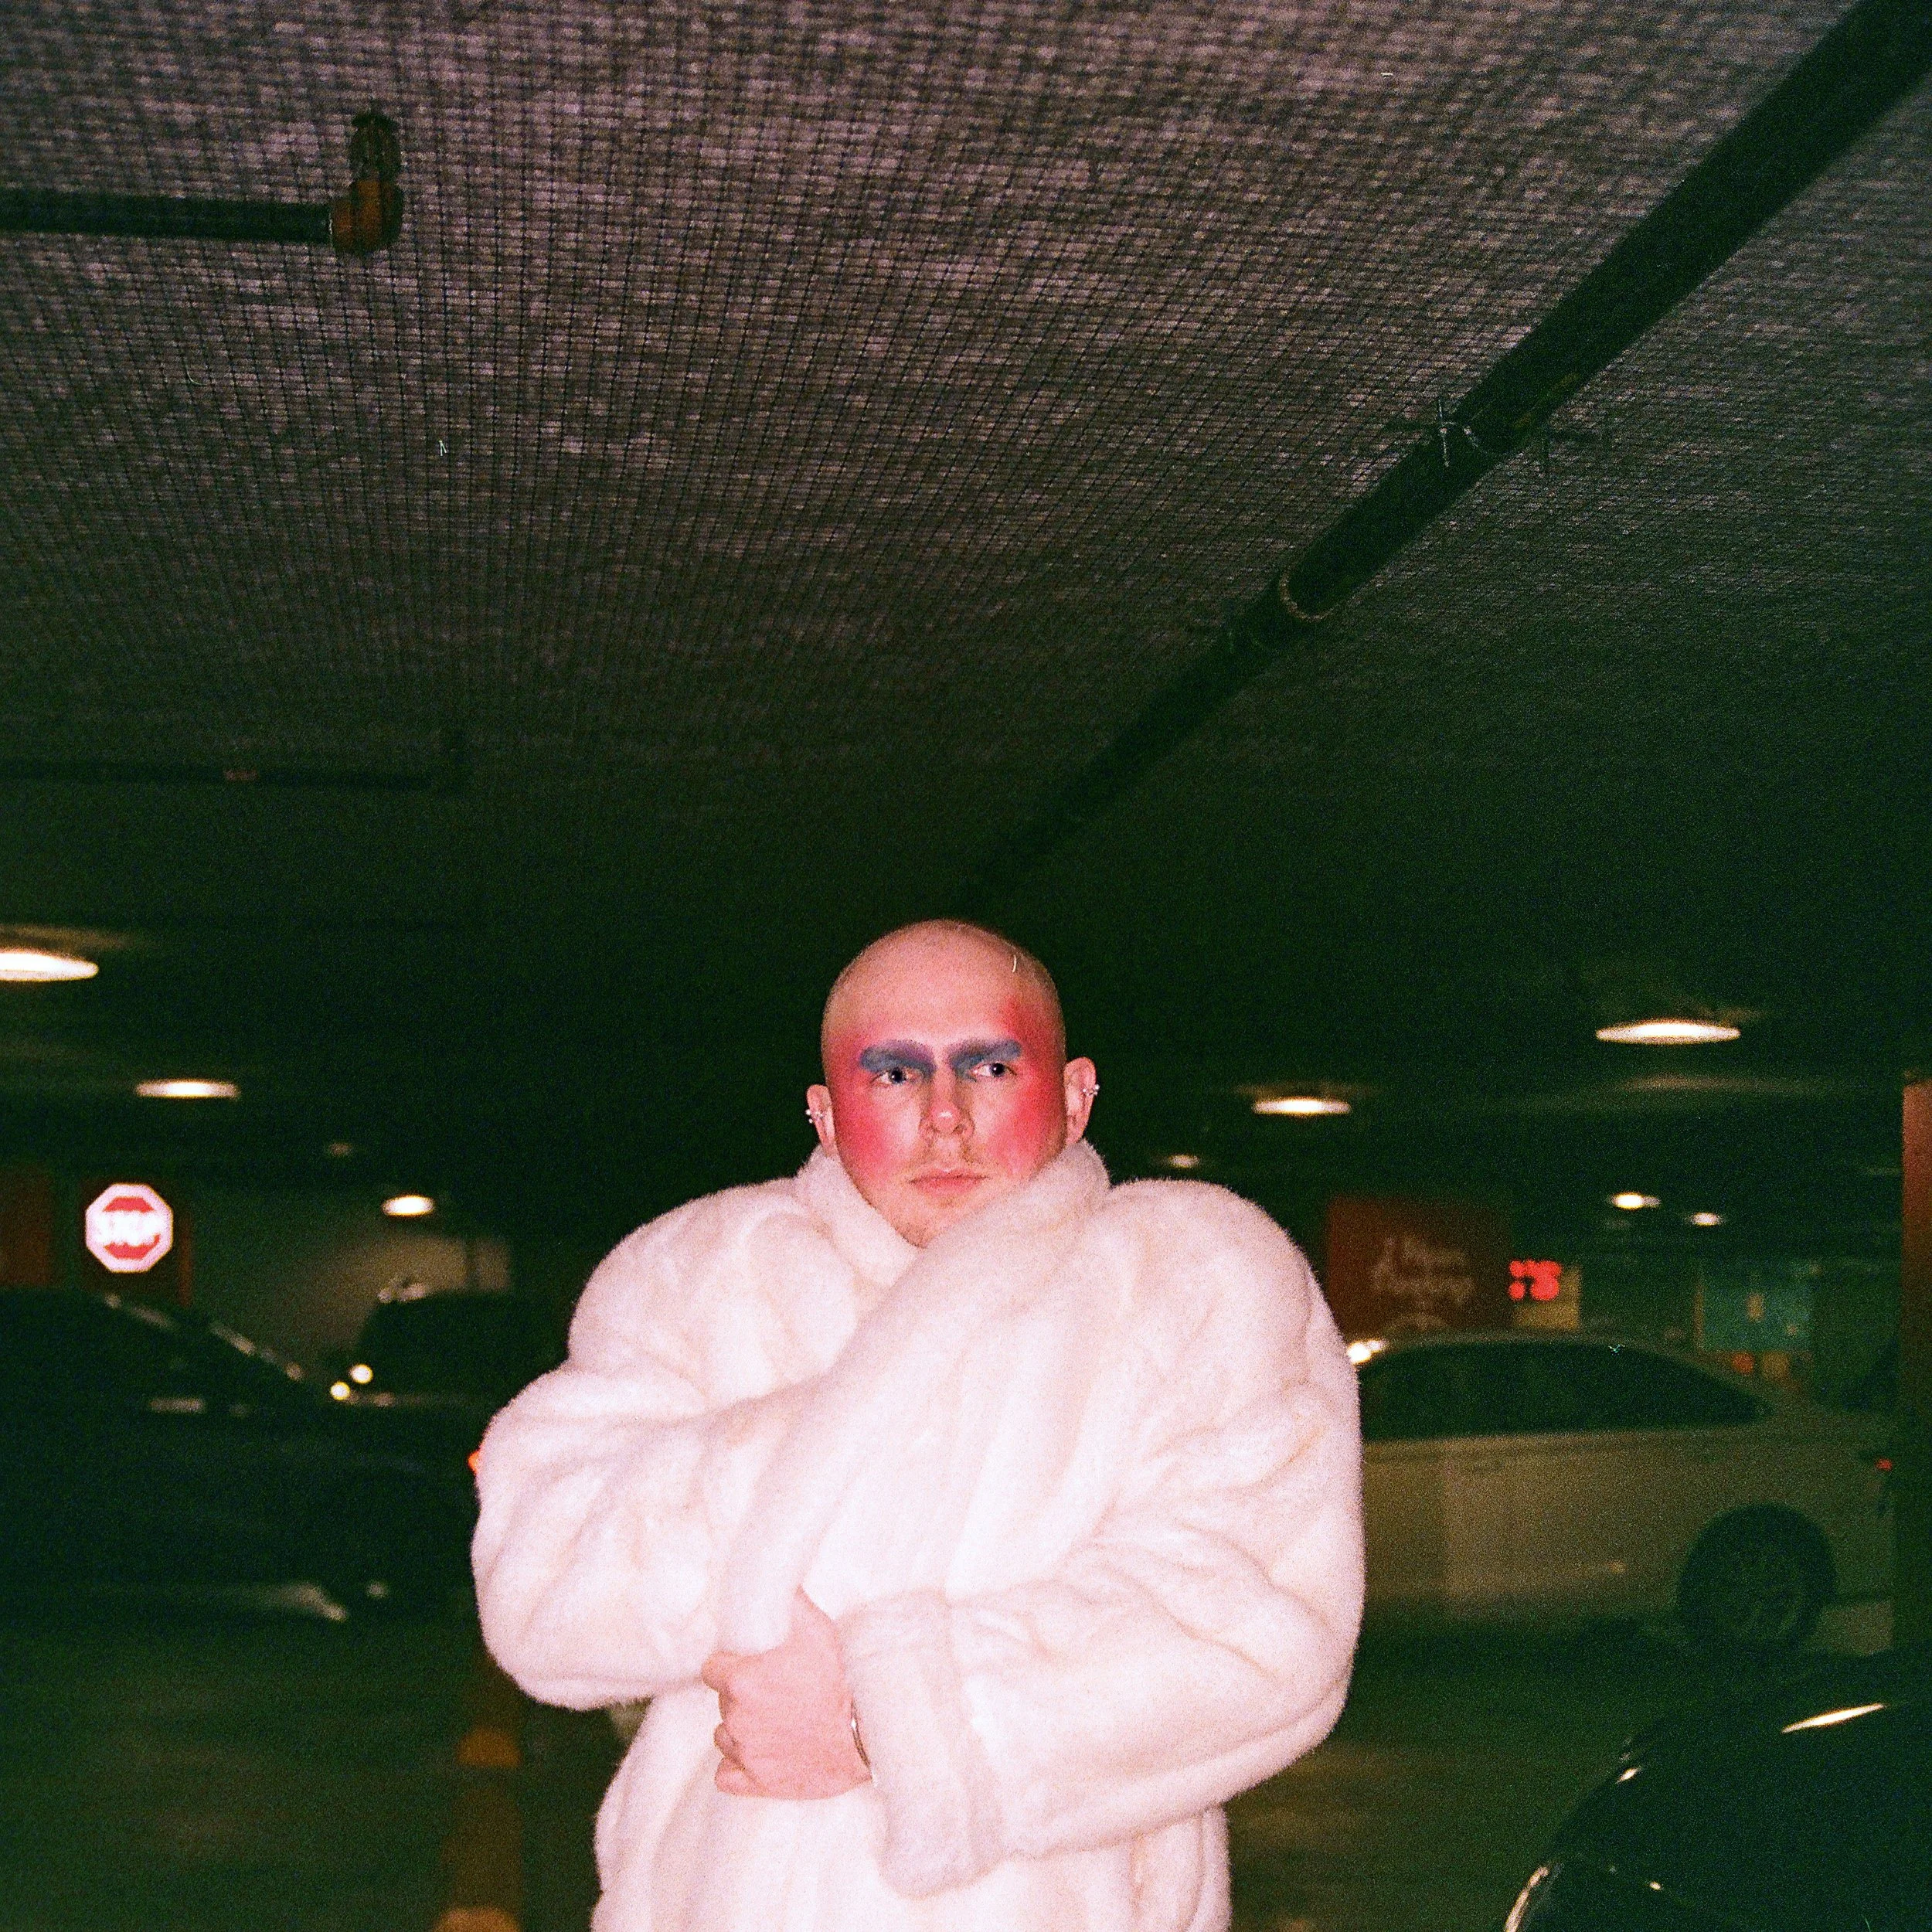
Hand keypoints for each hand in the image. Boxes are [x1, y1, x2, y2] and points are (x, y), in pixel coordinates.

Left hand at [701, 1588, 870, 1798]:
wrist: (867, 1730)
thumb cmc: (841, 1676)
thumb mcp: (813, 1625)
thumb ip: (782, 1601)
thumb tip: (767, 1580)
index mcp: (740, 1681)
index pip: (712, 1669)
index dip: (732, 1664)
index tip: (752, 1664)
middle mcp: (737, 1719)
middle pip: (723, 1702)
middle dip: (744, 1695)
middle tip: (776, 1690)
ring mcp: (747, 1754)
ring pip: (725, 1736)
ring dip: (743, 1728)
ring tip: (776, 1720)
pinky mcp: (758, 1783)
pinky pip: (726, 1776)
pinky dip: (739, 1767)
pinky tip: (760, 1753)